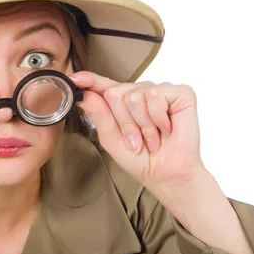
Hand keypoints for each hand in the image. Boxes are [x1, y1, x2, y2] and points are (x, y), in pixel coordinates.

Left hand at [70, 71, 205, 194]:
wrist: (167, 175)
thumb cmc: (141, 159)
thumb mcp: (112, 139)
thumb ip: (99, 115)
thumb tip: (84, 95)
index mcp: (123, 102)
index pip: (103, 84)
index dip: (89, 79)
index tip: (73, 78)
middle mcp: (141, 92)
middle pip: (115, 93)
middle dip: (124, 122)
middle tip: (137, 139)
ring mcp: (160, 91)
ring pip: (134, 95)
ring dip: (142, 125)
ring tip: (152, 138)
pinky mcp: (180, 93)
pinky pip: (156, 95)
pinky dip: (158, 118)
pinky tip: (165, 129)